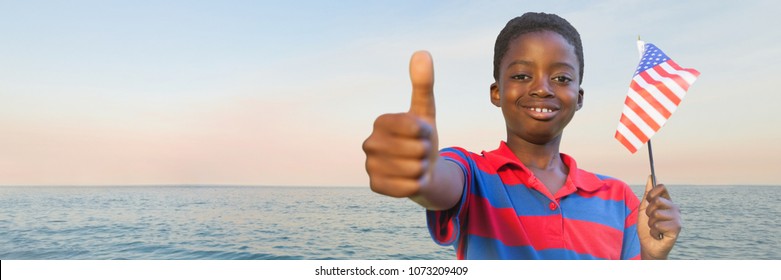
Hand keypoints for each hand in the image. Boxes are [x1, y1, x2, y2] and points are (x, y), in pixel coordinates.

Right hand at [362, 51, 438, 197]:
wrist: (421, 170)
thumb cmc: (422, 138)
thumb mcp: (425, 110)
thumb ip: (423, 84)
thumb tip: (422, 53)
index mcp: (380, 122)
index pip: (414, 127)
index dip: (427, 132)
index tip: (422, 134)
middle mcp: (369, 143)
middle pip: (415, 150)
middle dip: (425, 152)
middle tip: (419, 152)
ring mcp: (369, 166)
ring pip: (412, 170)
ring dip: (422, 169)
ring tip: (416, 165)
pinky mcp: (374, 186)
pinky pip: (406, 188)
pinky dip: (415, 185)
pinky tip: (410, 180)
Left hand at [638, 175, 681, 258]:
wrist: (648, 245)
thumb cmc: (646, 227)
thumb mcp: (644, 208)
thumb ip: (648, 194)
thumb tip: (650, 176)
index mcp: (667, 201)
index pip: (661, 187)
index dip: (652, 193)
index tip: (648, 200)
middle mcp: (674, 208)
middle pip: (657, 200)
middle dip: (648, 211)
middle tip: (651, 219)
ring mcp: (677, 218)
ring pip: (656, 214)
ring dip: (651, 223)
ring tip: (655, 228)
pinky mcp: (677, 228)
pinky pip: (658, 225)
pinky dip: (654, 231)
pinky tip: (659, 235)